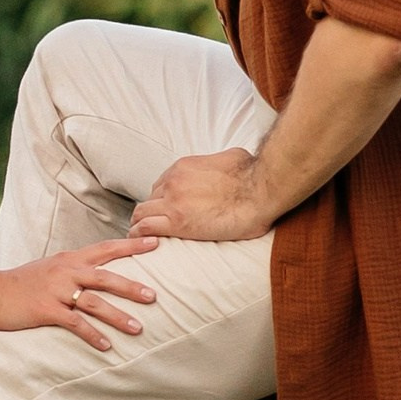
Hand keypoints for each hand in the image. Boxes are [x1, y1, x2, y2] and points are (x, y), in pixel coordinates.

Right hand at [0, 235, 158, 349]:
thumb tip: (98, 273)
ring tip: (137, 328)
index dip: (132, 246)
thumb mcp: (50, 268)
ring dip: (117, 316)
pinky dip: (92, 335)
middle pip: (106, 277)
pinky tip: (106, 346)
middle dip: (132, 286)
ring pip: (94, 302)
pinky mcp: (46, 310)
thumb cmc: (21, 283)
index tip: (156, 243)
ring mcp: (56, 291)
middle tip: (155, 296)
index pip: (107, 248)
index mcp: (69, 259)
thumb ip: (74, 269)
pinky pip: (75, 324)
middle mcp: (66, 272)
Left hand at [131, 148, 272, 242]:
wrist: (260, 190)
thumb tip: (226, 165)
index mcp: (183, 167)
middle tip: (156, 226)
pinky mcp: (177, 222)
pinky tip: (141, 242)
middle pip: (150, 199)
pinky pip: (145, 227)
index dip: (162, 199)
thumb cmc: (253, 174)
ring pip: (142, 213)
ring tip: (143, 236)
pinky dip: (140, 235)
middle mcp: (173, 181)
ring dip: (142, 224)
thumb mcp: (232, 156)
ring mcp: (173, 201)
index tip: (166, 210)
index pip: (161, 184)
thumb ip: (219, 162)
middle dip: (152, 212)